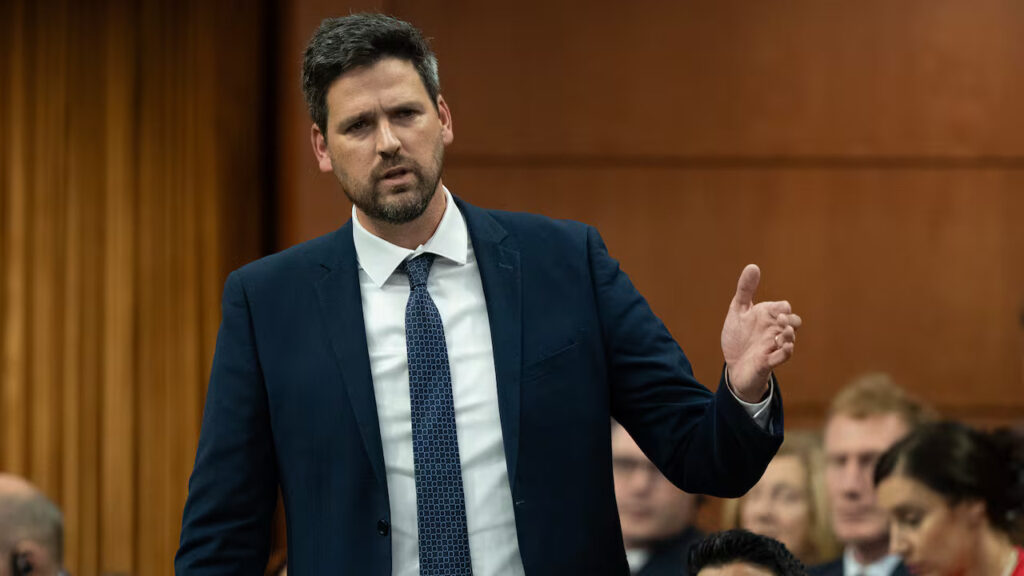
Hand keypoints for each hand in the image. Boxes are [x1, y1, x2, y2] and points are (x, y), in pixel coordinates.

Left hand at [720, 264, 800, 401]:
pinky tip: (783, 346)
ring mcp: (772, 347)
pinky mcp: (768, 362)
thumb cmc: (738, 338)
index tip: (776, 310)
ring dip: (789, 336)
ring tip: (782, 335)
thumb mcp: (738, 310)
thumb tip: (753, 266)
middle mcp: (774, 331)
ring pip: (790, 340)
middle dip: (791, 320)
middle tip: (780, 320)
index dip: (782, 307)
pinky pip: (782, 357)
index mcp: (768, 317)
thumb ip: (745, 290)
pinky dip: (785, 352)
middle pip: (794, 322)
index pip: (784, 307)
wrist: (733, 367)